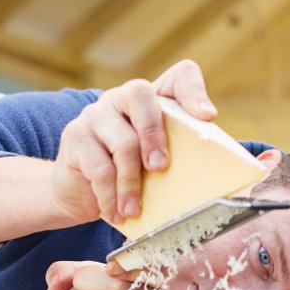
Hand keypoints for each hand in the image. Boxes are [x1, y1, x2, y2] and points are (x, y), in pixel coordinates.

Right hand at [50, 60, 216, 227]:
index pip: (180, 76)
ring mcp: (96, 114)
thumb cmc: (128, 175)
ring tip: (134, 209)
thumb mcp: (156, 165)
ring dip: (131, 182)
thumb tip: (215, 178)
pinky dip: (110, 195)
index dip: (194, 92)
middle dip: (154, 134)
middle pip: (140, 95)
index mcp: (152, 102)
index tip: (207, 118)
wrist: (78, 192)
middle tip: (159, 168)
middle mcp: (122, 97)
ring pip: (122, 142)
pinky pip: (98, 168)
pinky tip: (116, 212)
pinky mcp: (75, 136)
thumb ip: (180, 158)